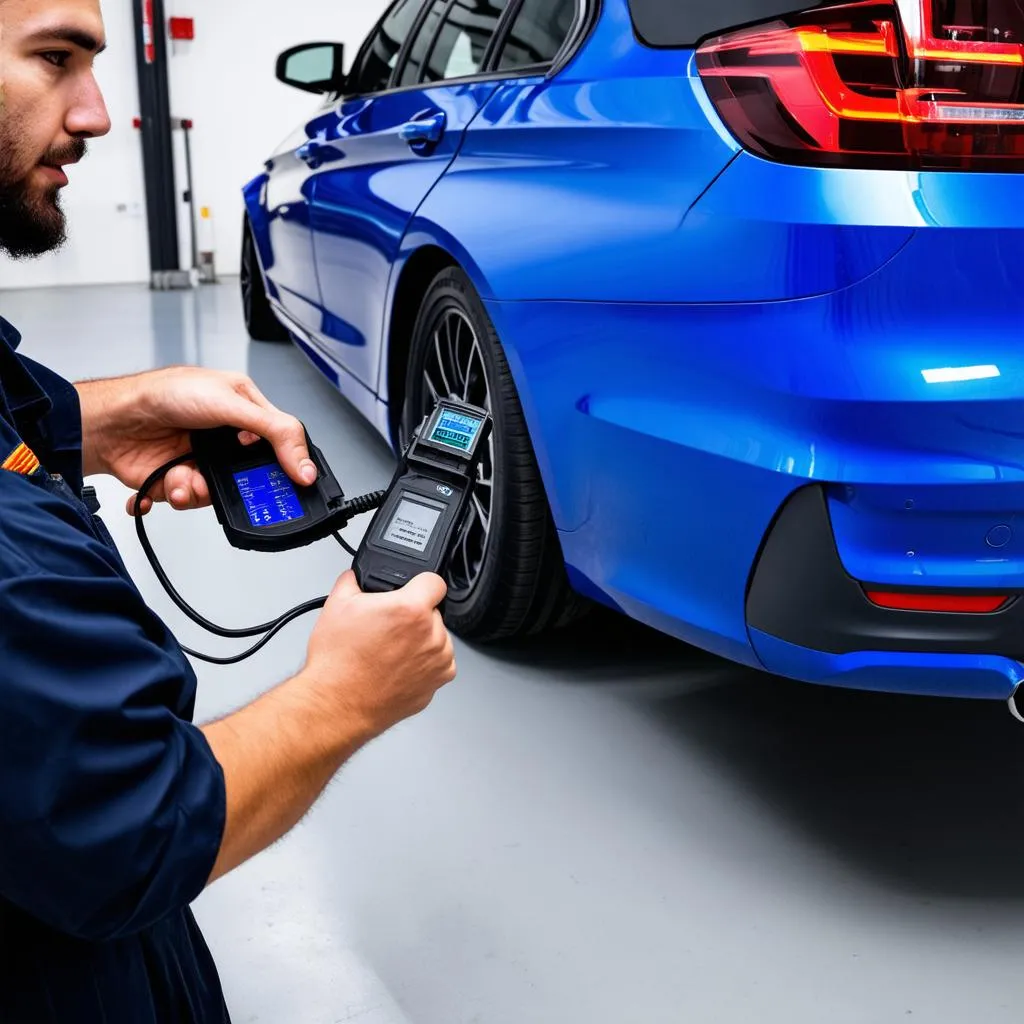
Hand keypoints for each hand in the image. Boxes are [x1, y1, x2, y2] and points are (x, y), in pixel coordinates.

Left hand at [76, 367, 317, 514]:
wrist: (112, 420)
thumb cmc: (163, 394)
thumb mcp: (231, 404)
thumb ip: (274, 432)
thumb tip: (303, 463)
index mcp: (244, 409)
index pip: (280, 441)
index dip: (286, 463)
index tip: (293, 481)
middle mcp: (226, 436)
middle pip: (252, 474)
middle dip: (238, 483)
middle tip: (224, 478)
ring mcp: (204, 459)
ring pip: (221, 493)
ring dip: (200, 490)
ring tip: (184, 477)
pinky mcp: (181, 479)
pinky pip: (192, 501)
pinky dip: (178, 496)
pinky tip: (167, 481)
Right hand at [302, 570, 455, 736]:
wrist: (336, 703)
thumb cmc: (337, 663)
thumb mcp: (337, 605)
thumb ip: (354, 579)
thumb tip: (358, 575)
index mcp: (411, 609)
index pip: (434, 581)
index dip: (420, 583)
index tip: (412, 590)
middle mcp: (431, 634)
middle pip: (433, 611)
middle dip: (414, 614)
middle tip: (388, 627)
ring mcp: (438, 660)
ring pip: (437, 636)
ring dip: (421, 639)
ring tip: (389, 650)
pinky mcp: (438, 681)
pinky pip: (439, 662)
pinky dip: (424, 663)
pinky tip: (398, 665)